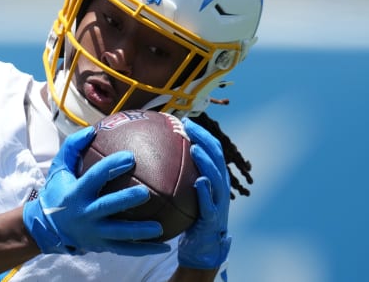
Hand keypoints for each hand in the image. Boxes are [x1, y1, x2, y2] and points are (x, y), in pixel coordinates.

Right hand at [23, 126, 170, 255]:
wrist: (46, 228)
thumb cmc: (58, 191)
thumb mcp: (59, 168)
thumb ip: (72, 147)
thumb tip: (91, 129)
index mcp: (76, 193)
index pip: (95, 177)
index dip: (112, 167)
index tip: (131, 157)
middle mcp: (85, 214)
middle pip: (108, 207)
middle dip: (126, 200)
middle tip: (146, 193)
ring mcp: (94, 233)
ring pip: (119, 235)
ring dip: (140, 232)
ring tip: (160, 228)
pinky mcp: (101, 246)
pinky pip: (125, 250)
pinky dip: (145, 250)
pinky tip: (165, 247)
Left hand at [178, 118, 231, 268]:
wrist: (202, 248)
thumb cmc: (189, 217)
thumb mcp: (183, 194)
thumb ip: (175, 177)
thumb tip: (148, 157)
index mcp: (214, 178)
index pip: (212, 149)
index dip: (202, 133)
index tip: (185, 121)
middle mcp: (220, 187)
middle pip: (217, 157)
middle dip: (204, 139)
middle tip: (188, 127)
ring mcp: (219, 202)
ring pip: (217, 178)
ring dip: (206, 162)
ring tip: (195, 149)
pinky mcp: (213, 219)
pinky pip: (210, 204)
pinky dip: (206, 192)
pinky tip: (199, 182)